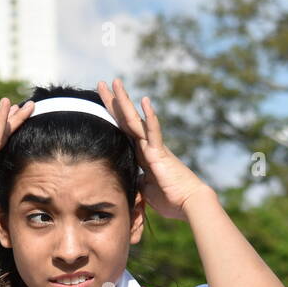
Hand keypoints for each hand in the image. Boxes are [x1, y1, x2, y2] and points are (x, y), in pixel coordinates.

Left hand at [97, 78, 210, 221]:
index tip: (99, 101)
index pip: (122, 131)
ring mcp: (153, 147)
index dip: (111, 116)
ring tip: (115, 82)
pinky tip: (145, 101)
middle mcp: (146, 146)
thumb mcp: (144, 190)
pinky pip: (154, 133)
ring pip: (136, 121)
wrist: (188, 204)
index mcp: (141, 154)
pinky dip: (150, 118)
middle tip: (101, 82)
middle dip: (113, 102)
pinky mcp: (160, 154)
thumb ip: (135, 180)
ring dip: (125, 101)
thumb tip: (127, 178)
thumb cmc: (170, 199)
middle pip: (125, 120)